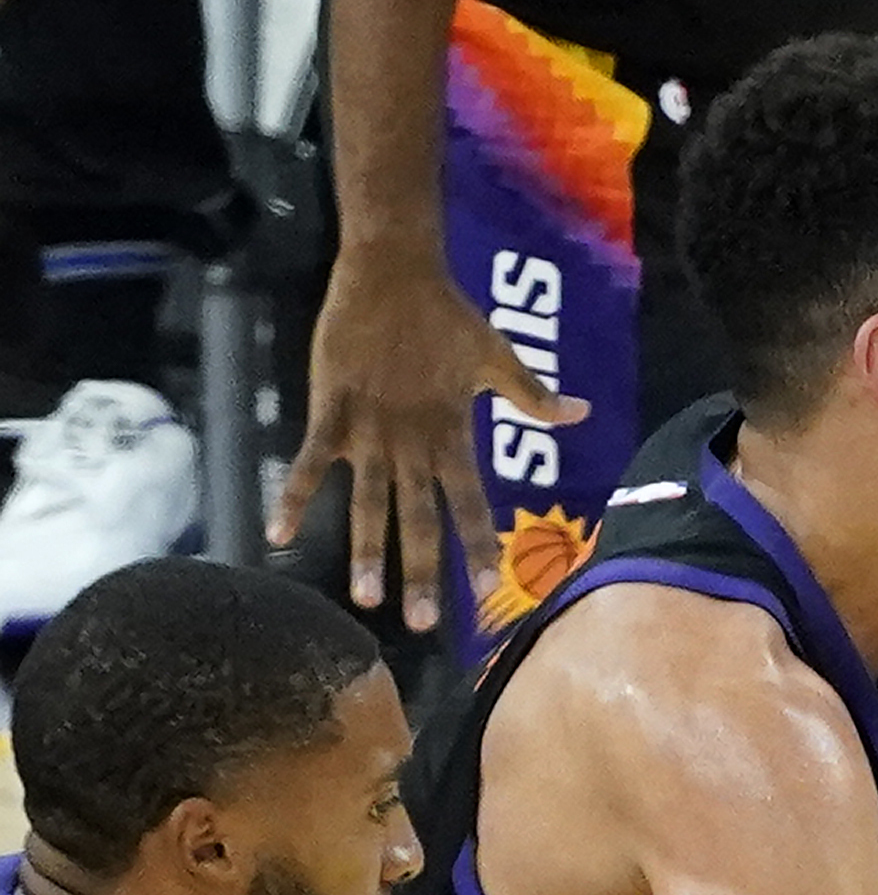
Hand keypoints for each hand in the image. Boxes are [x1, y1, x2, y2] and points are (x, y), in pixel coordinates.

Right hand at [273, 247, 588, 631]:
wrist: (393, 271)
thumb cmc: (448, 316)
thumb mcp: (498, 357)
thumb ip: (533, 395)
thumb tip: (581, 414)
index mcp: (454, 434)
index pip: (473, 502)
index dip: (480, 546)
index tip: (490, 590)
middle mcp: (414, 442)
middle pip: (419, 518)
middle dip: (422, 572)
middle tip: (422, 624)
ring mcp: (370, 429)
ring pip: (369, 503)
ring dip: (367, 551)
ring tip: (366, 599)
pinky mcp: (331, 410)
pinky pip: (310, 463)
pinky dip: (295, 497)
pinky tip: (278, 536)